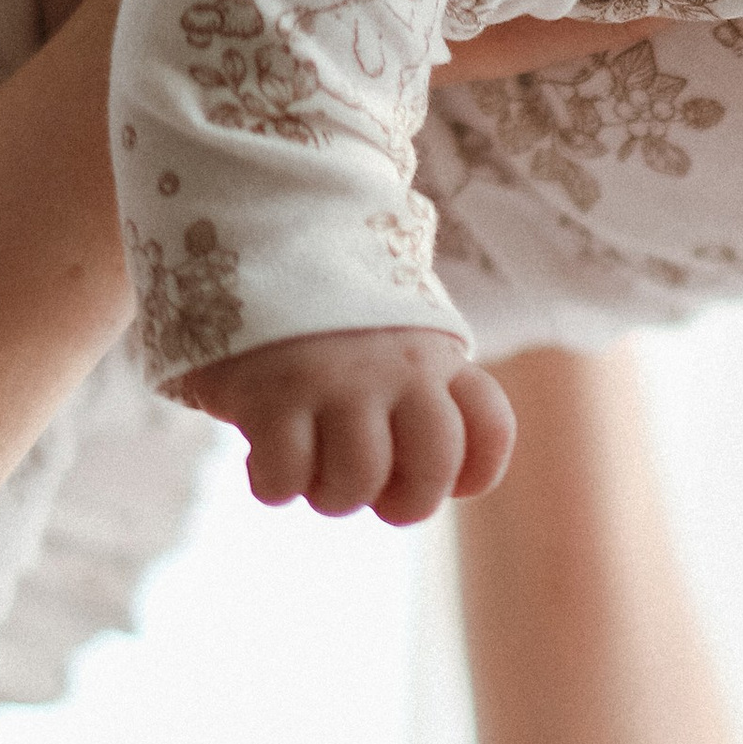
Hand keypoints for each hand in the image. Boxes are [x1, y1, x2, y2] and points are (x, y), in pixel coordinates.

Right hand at [176, 325, 517, 521]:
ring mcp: (336, 380)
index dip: (474, 472)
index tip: (439, 476)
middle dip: (404, 504)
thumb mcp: (393, 335)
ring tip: (310, 468)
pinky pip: (286, 477)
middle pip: (432, 470)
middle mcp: (397, 368)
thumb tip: (407, 484)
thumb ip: (418, 393)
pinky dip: (274, 484)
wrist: (252, 239)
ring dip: (331, 495)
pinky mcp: (271, 393)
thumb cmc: (324, 317)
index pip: (490, 426)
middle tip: (368, 491)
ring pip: (357, 483)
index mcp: (435, 354)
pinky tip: (263, 455)